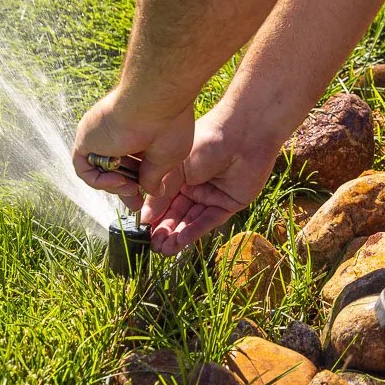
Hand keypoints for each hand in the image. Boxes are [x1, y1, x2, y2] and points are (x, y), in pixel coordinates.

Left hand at [70, 86, 195, 217]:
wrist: (154, 103)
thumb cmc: (168, 124)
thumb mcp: (168, 158)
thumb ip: (154, 177)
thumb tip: (152, 192)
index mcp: (139, 132)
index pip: (132, 163)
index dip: (137, 182)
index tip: (144, 197)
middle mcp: (118, 133)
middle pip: (115, 169)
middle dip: (124, 189)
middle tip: (135, 204)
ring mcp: (101, 136)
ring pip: (99, 170)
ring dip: (114, 186)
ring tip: (130, 188)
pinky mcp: (86, 139)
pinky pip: (84, 169)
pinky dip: (99, 181)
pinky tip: (118, 181)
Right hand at [147, 102, 282, 255]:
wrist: (242, 134)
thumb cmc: (207, 140)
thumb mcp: (176, 167)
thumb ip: (161, 194)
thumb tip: (144, 218)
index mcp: (181, 173)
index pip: (164, 199)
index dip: (154, 215)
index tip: (142, 230)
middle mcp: (197, 185)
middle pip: (178, 213)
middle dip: (165, 230)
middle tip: (153, 246)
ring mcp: (213, 195)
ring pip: (192, 220)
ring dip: (178, 235)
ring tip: (164, 250)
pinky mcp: (230, 203)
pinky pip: (210, 220)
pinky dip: (195, 231)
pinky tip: (181, 241)